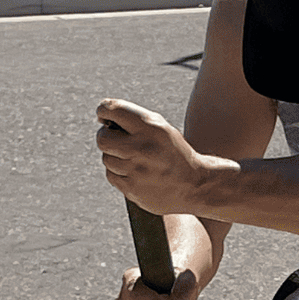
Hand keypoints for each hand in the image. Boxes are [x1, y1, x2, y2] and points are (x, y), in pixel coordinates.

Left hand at [97, 99, 207, 214]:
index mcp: (151, 127)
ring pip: (106, 158)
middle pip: (102, 138)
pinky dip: (119, 173)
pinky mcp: (132, 190)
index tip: (104, 115)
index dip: (103, 110)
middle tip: (117, 139)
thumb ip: (134, 118)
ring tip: (134, 159)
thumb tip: (102, 115)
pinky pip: (111, 176)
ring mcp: (136, 171)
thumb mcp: (162, 128)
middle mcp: (142, 148)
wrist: (196, 186)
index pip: (112, 109)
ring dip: (115, 156)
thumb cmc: (175, 153)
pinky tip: (135, 172)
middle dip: (106, 136)